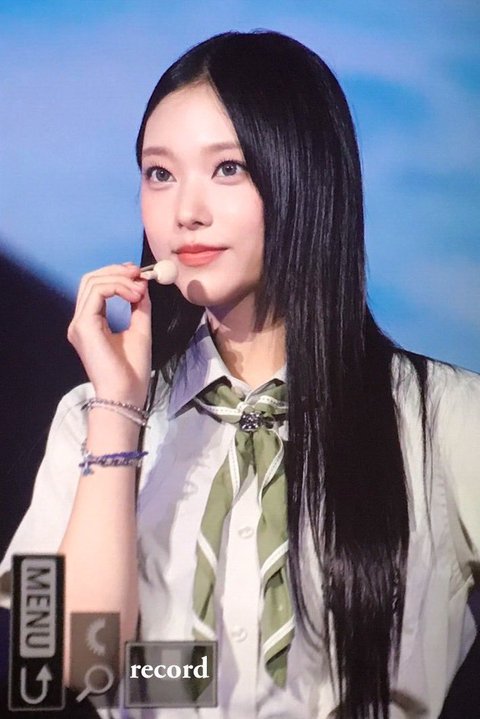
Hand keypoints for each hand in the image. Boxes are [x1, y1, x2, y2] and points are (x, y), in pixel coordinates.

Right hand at [68, 263, 151, 406]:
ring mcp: (79, 323)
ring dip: (120, 279)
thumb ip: (139, 306)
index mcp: (91, 323)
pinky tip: (134, 296)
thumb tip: (143, 284)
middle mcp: (81, 322)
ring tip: (140, 289)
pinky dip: (118, 287)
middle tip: (139, 273)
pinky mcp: (83, 326)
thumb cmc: (132, 371)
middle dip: (116, 271)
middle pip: (90, 280)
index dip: (117, 275)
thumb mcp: (140, 329)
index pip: (96, 287)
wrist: (126, 394)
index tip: (139, 274)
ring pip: (93, 282)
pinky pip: (97, 293)